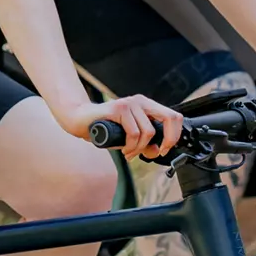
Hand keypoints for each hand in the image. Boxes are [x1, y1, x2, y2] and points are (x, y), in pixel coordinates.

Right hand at [67, 93, 184, 158]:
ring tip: (129, 153)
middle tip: (157, 153)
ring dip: (139, 149)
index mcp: (147, 106)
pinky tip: (124, 150)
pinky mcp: (119, 108)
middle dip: (167, 140)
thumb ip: (145, 143)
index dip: (175, 135)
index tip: (165, 148)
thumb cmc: (105, 129)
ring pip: (148, 132)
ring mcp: (130, 103)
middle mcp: (141, 102)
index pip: (174, 116)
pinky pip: (133, 133)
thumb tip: (158, 151)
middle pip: (169, 118)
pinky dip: (130, 146)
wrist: (81, 120)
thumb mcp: (130, 139)